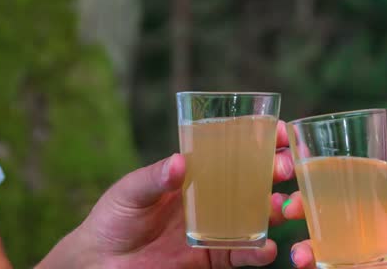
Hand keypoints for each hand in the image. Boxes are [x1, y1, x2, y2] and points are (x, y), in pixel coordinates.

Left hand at [41, 121, 295, 268]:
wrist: (101, 265)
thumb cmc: (113, 219)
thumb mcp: (130, 192)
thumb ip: (154, 179)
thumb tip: (179, 163)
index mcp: (194, 173)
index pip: (232, 150)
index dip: (259, 139)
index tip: (280, 131)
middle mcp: (210, 198)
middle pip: (254, 180)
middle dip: (276, 171)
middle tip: (285, 169)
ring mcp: (215, 228)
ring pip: (256, 216)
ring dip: (274, 210)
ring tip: (281, 207)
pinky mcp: (213, 258)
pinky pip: (242, 253)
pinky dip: (258, 252)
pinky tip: (266, 248)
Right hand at [283, 163, 386, 268]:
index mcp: (383, 212)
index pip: (343, 194)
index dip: (316, 190)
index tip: (297, 187)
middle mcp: (370, 234)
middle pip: (327, 224)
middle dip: (303, 221)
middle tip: (289, 216)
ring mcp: (367, 259)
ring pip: (327, 252)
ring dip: (306, 250)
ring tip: (300, 256)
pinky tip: (312, 268)